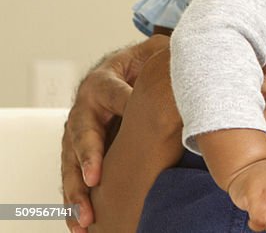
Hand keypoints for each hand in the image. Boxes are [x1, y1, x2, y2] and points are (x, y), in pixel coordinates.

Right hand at [61, 34, 169, 232]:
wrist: (120, 70)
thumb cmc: (139, 66)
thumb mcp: (149, 58)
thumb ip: (162, 64)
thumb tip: (185, 71)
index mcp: (102, 83)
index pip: (112, 93)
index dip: (120, 105)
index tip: (129, 120)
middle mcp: (84, 110)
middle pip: (81, 135)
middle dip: (87, 159)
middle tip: (94, 180)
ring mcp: (77, 135)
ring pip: (71, 164)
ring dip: (76, 192)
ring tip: (83, 216)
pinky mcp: (78, 155)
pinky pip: (74, 179)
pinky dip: (74, 203)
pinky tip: (79, 223)